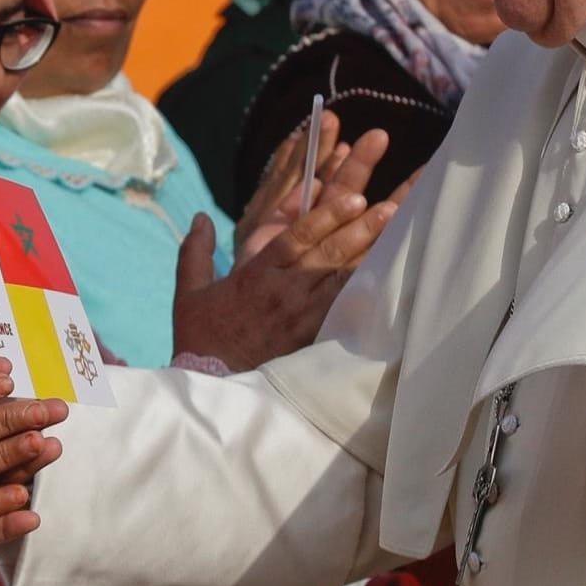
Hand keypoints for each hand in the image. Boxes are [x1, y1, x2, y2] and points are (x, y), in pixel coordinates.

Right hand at [174, 128, 402, 370]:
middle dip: (359, 229)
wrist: (212, 386)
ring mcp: (300, 318)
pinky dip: (364, 294)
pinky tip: (386, 282)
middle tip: (389, 209)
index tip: (354, 198)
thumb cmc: (200, 338)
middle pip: (327, 255)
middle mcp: (283, 292)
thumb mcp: (189, 292)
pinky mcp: (310, 340)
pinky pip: (342, 312)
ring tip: (397, 238)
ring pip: (340, 281)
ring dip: (368, 257)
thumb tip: (200, 217)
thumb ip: (195, 251)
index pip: (297, 237)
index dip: (327, 216)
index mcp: (256, 275)